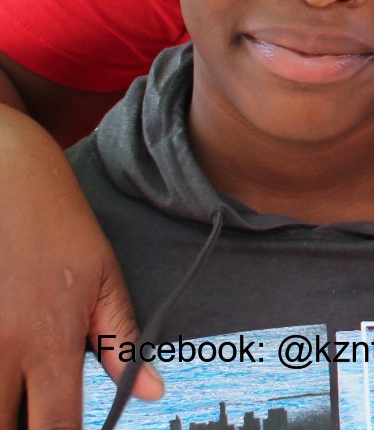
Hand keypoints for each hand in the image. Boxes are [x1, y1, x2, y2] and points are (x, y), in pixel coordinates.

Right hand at [0, 106, 157, 429]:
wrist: (5, 176)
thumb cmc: (58, 224)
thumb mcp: (104, 276)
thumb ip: (121, 340)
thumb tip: (150, 392)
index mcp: (50, 341)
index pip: (57, 424)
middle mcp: (3, 348)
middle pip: (6, 425)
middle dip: (23, 427)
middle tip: (38, 410)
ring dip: (2, 405)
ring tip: (20, 392)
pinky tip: (2, 369)